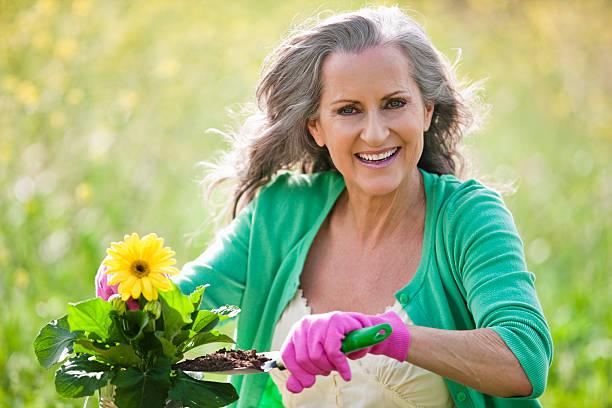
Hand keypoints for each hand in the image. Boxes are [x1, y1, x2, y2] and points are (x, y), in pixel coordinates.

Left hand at [280, 310, 409, 392]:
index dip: (297, 373)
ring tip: (337, 365)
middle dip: (318, 371)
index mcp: (296, 332)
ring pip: (316, 356)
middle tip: (329, 369)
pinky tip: (346, 373)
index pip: (287, 356)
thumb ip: (303, 373)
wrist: (362, 332)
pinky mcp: (335, 321)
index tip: (309, 382)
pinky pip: (333, 352)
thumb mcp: (317, 360)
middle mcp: (304, 324)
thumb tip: (293, 388)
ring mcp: (319, 321)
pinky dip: (341, 367)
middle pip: (303, 359)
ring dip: (330, 367)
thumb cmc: (337, 346)